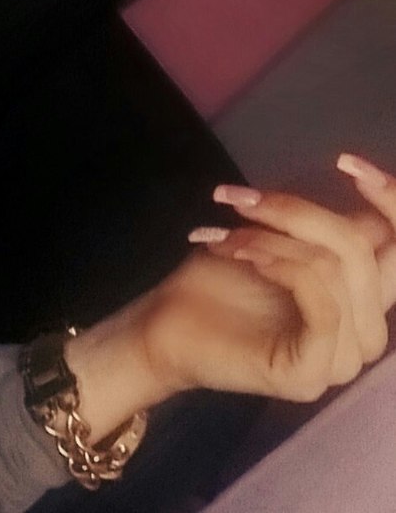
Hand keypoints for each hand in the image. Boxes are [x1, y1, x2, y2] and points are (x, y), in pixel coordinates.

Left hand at [146, 153, 395, 403]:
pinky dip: (280, 266)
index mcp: (363, 300)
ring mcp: (343, 360)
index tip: (347, 164)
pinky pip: (322, 304)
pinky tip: (242, 256)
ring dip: (272, 238)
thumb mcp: (277, 241)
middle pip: (362, 247)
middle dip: (296, 211)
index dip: (391, 200)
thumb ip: (328, 230)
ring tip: (226, 235)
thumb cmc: (219, 281)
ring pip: (336, 269)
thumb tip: (369, 190)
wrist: (165, 327)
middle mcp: (366, 333)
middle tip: (240, 199)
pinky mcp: (313, 374)